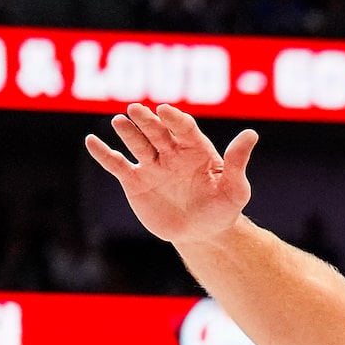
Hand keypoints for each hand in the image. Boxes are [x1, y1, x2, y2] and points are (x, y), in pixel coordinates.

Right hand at [83, 103, 258, 245]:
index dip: (174, 120)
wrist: (203, 234)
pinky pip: (117, 164)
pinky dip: (104, 153)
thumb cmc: (222, 209)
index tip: (166, 111)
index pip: (183, 128)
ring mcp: (151, 165)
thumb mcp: (235, 189)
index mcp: (195, 149)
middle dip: (148, 121)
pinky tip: (92, 142)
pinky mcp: (135, 181)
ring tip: (120, 121)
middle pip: (157, 132)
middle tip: (137, 110)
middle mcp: (170, 152)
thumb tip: (252, 134)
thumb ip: (238, 162)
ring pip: (137, 143)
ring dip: (128, 132)